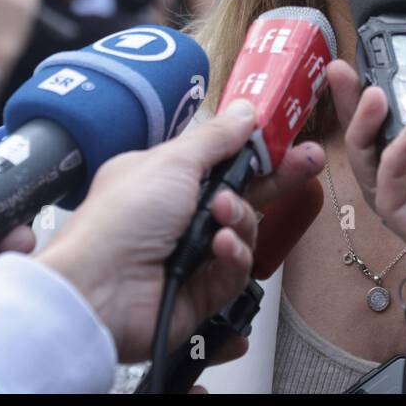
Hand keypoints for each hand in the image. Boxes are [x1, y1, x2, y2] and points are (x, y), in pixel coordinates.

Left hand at [37, 101, 324, 361]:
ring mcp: (191, 256)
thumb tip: (244, 112)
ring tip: (221, 217)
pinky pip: (235, 271)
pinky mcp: (200, 293)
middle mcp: (178, 218)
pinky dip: (232, 257)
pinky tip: (220, 248)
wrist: (98, 291)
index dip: (257, 153)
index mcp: (165, 181)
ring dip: (240, 221)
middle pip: (242, 197)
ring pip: (244, 234)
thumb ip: (216, 139)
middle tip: (307, 165)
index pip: (224, 162)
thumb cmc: (119, 221)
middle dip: (275, 182)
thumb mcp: (173, 163)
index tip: (288, 142)